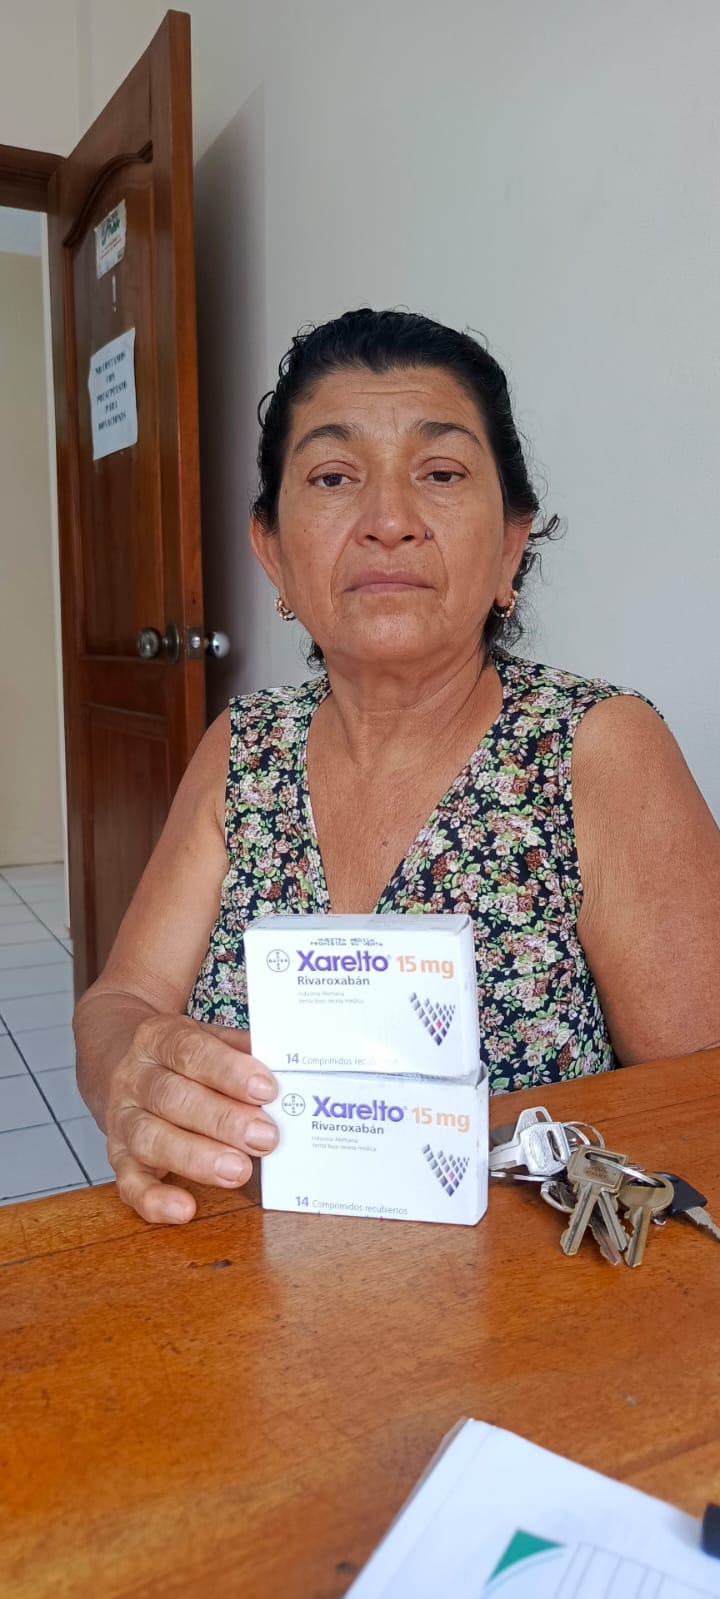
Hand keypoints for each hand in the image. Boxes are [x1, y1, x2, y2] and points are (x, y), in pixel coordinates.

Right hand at [106, 1014, 277, 1223]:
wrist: (122, 1060)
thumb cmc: (183, 1057)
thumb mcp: (209, 1038)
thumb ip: (243, 1050)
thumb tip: (285, 1068)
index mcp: (158, 1038)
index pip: (191, 1051)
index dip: (228, 1071)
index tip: (266, 1089)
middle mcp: (134, 1078)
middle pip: (173, 1098)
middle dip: (223, 1120)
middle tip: (265, 1137)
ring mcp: (122, 1120)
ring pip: (151, 1139)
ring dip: (197, 1158)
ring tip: (238, 1171)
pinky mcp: (119, 1158)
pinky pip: (130, 1184)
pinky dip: (154, 1200)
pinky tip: (185, 1208)